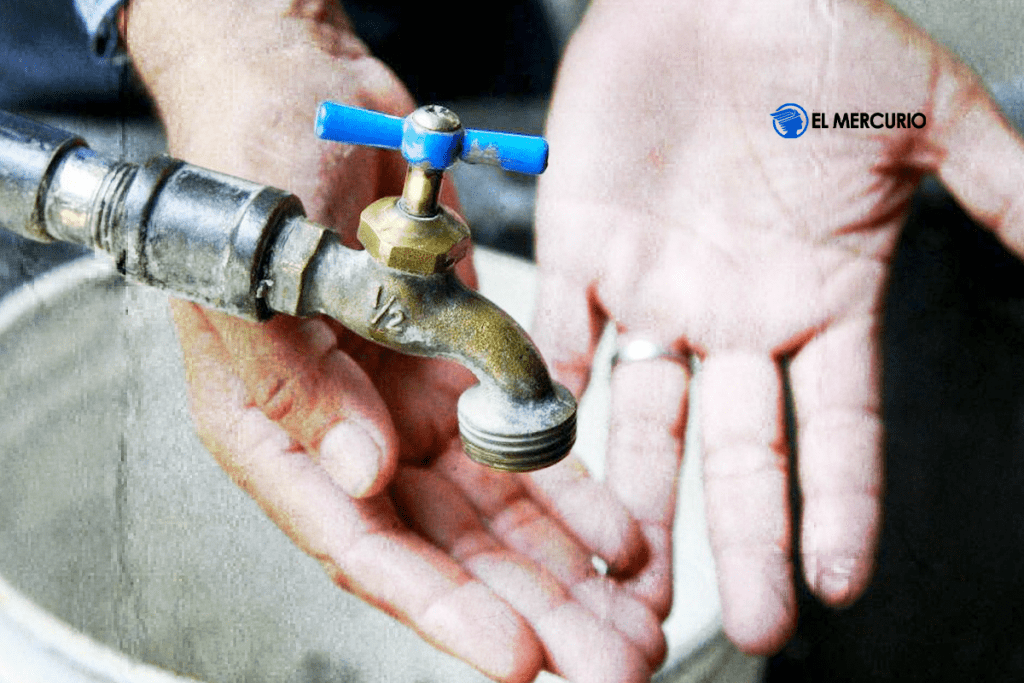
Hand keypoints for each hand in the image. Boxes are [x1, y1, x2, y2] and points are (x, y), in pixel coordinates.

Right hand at [124, 1, 663, 679]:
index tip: (516, 657)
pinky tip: (625, 535)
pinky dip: (573, 491)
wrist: (300, 89)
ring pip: (494, 514)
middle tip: (608, 664)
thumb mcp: (256, 272)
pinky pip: (520, 445)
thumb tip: (365, 476)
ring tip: (634, 622)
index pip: (361, 545)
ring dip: (566, 570)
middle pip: (446, 550)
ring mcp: (406, 407)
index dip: (442, 608)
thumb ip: (300, 382)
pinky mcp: (455, 371)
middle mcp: (346, 435)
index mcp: (279, 430)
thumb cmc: (250, 171)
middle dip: (530, 612)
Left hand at [534, 0, 1023, 653]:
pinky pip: (564, 339)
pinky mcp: (583, 252)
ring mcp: (657, 290)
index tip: (837, 582)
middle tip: (744, 624)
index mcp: (821, 296)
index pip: (839, 427)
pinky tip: (552, 462)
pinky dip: (555, 397)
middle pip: (742, 449)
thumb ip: (1003, 190)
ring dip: (639, 496)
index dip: (841, 505)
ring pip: (647, 417)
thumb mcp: (925, 116)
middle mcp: (737, 313)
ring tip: (631, 576)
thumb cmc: (817, 35)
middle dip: (740, 537)